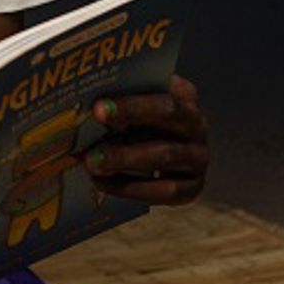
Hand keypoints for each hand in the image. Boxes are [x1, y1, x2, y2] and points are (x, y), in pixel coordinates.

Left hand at [84, 74, 208, 205]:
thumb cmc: (147, 124)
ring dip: (124, 159)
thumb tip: (85, 102)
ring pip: (163, 156)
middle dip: (130, 116)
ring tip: (91, 162)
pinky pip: (162, 191)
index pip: (161, 92)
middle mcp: (198, 125)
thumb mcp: (140, 105)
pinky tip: (102, 182)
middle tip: (93, 132)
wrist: (174, 157)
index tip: (99, 107)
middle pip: (166, 116)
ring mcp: (198, 158)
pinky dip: (129, 188)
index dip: (132, 102)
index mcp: (184, 97)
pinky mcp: (192, 188)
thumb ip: (124, 98)